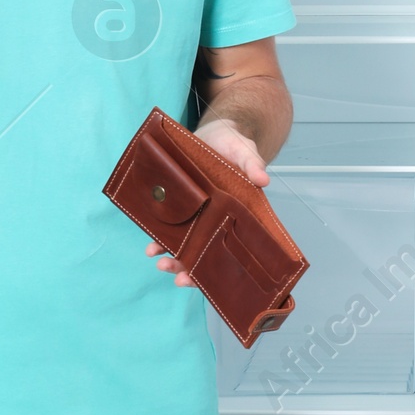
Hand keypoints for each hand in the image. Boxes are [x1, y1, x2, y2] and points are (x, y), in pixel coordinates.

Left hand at [145, 120, 269, 286]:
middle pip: (205, 252)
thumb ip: (253, 164)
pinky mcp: (181, 207)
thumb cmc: (234, 146)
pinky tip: (150, 247)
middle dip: (190, 268)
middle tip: (178, 277)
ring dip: (171, 256)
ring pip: (186, 244)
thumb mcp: (245, 152)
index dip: (220, 267)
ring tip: (158, 259)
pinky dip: (159, 237)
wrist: (213, 134)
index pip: (233, 247)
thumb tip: (263, 179)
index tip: (204, 279)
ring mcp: (198, 216)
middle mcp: (217, 221)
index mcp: (238, 215)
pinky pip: (170, 226)